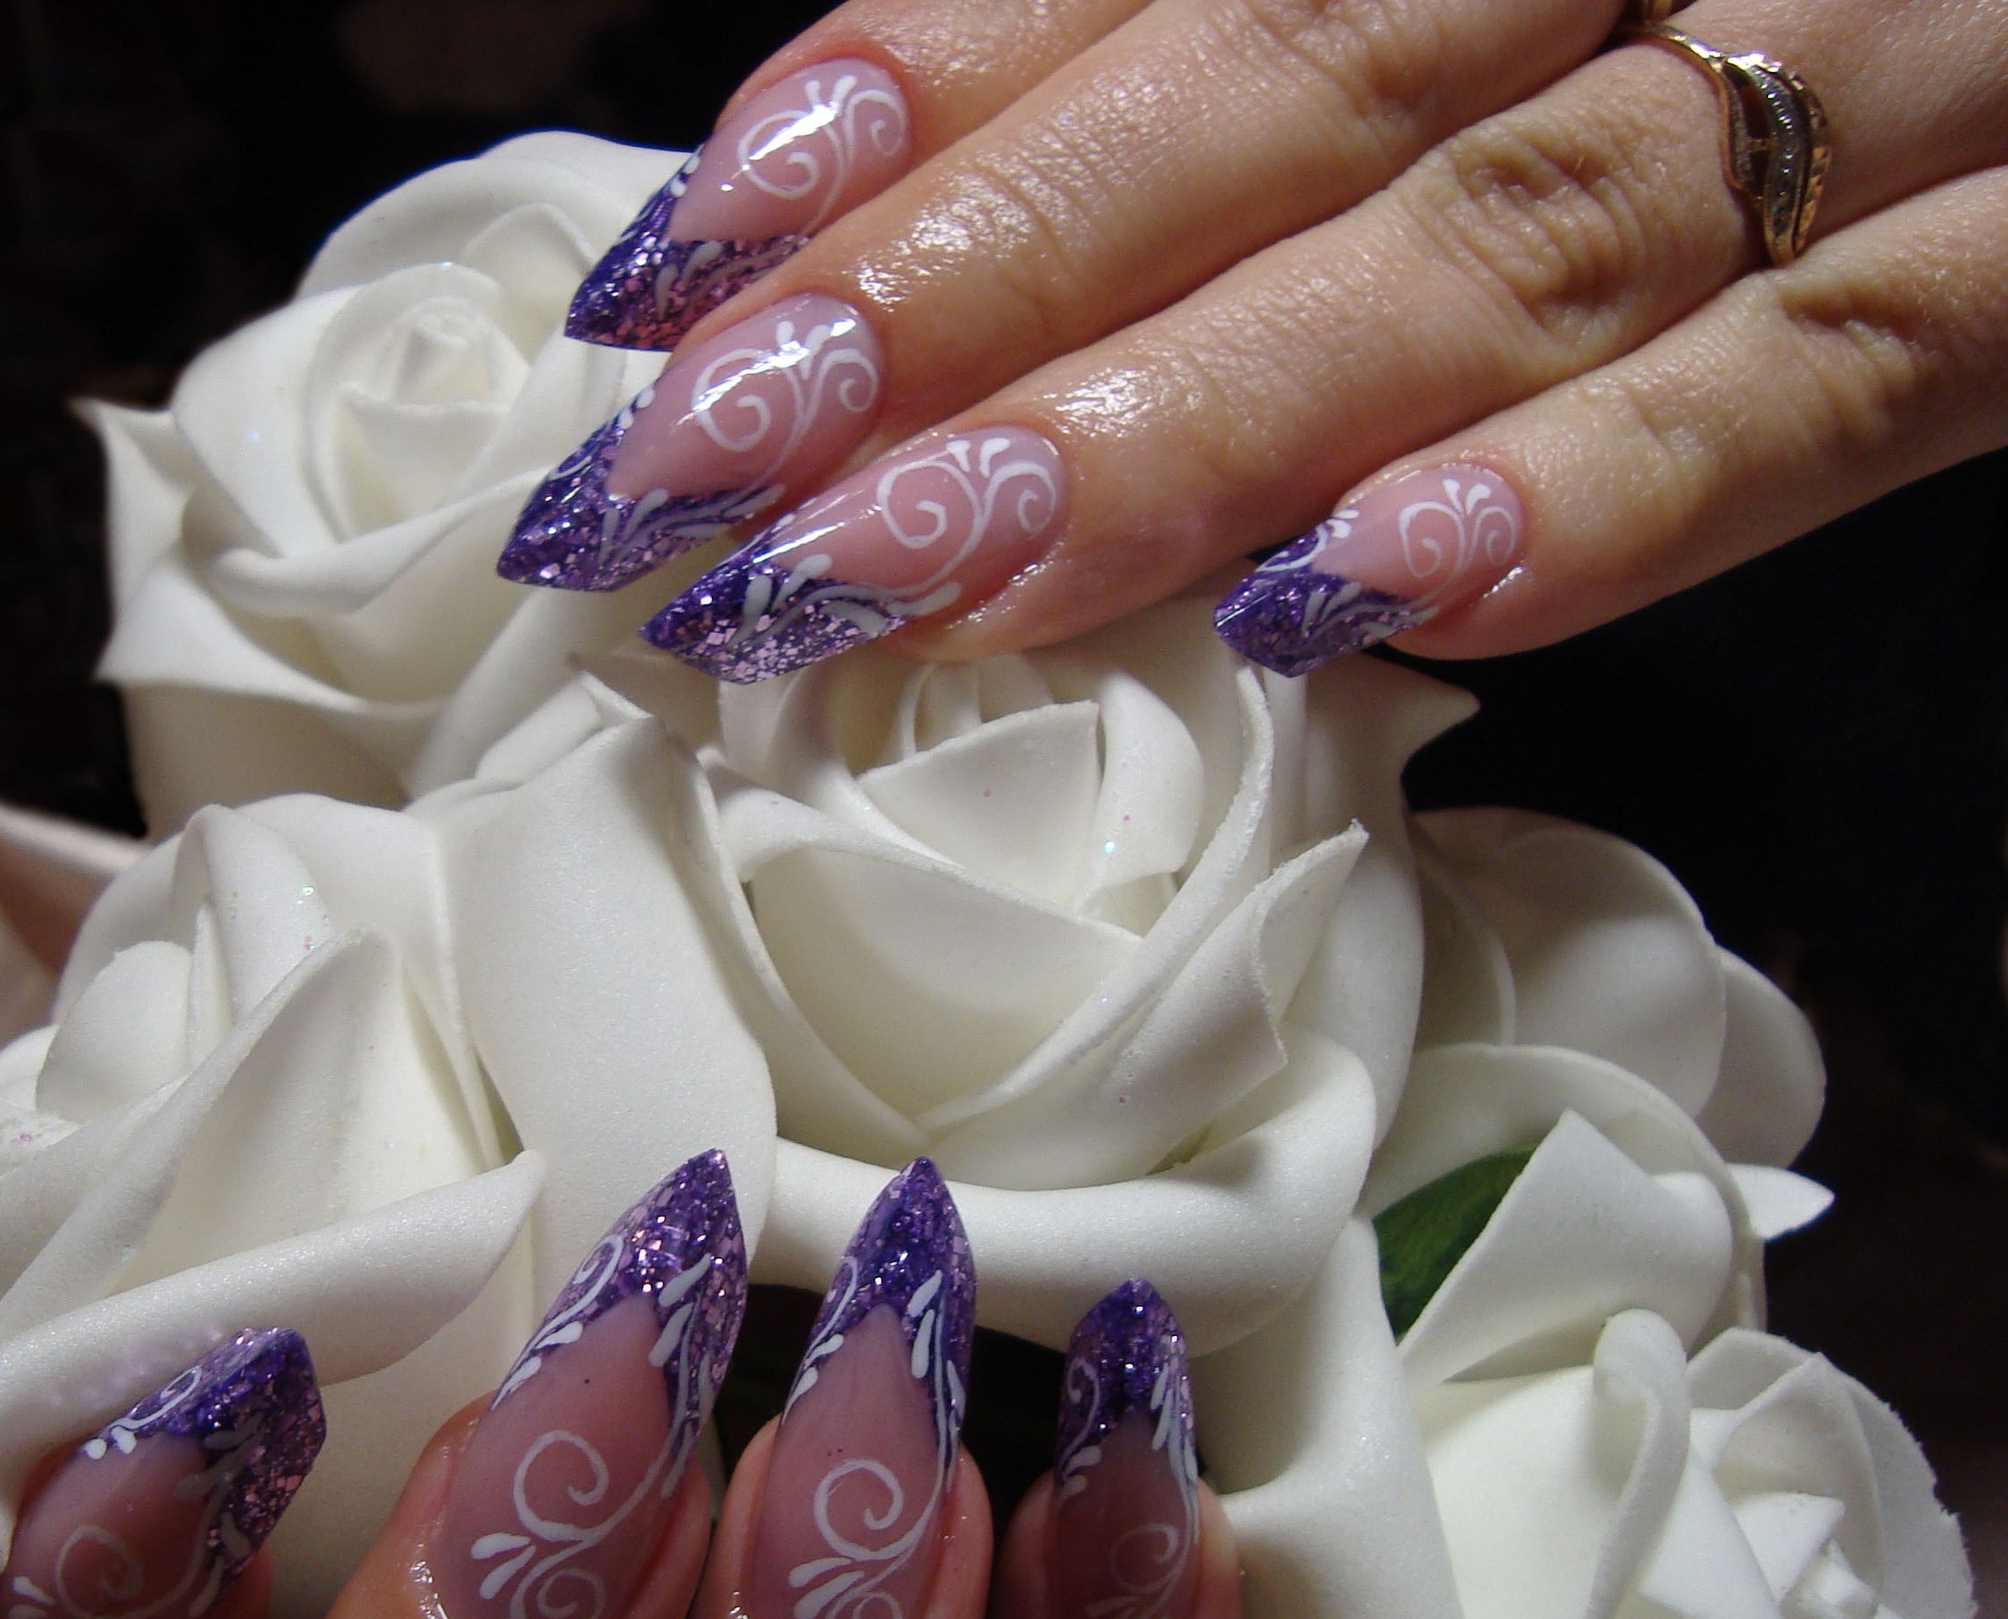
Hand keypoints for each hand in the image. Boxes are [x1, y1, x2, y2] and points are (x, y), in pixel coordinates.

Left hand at [499, 0, 2007, 682]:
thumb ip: (1341, 42)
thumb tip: (1001, 237)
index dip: (931, 90)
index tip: (694, 259)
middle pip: (1298, 90)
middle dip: (984, 284)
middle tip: (719, 470)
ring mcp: (1908, 74)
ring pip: (1513, 238)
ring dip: (1204, 412)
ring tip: (933, 559)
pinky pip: (1845, 382)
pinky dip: (1615, 487)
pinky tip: (1359, 602)